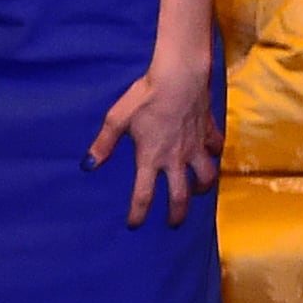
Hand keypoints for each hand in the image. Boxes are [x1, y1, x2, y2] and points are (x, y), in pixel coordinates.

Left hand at [88, 54, 221, 227]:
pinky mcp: (208, 132)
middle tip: (173, 223)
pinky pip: (214, 148)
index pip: (144, 194)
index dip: (138, 213)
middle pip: (180, 196)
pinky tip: (210, 153)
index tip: (135, 224)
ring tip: (197, 192)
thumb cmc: (146, 96)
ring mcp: (195, 147)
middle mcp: (176, 158)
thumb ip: (104, 144)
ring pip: (205, 177)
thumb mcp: (118, 119)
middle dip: (176, 214)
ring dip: (201, 188)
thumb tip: (88, 164)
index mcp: (151, 157)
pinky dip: (213, 154)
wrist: (180, 78)